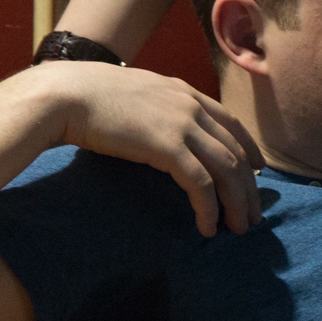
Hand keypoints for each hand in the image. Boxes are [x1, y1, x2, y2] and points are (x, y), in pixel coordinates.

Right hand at [39, 61, 262, 237]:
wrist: (63, 94)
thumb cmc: (84, 97)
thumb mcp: (132, 95)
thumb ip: (154, 108)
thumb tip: (154, 128)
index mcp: (183, 92)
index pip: (230, 122)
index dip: (249, 148)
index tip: (258, 170)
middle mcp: (190, 105)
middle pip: (236, 150)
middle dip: (249, 186)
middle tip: (255, 214)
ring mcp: (181, 124)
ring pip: (227, 169)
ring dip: (238, 202)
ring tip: (239, 227)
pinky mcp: (167, 146)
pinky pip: (201, 184)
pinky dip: (209, 209)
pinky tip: (208, 228)